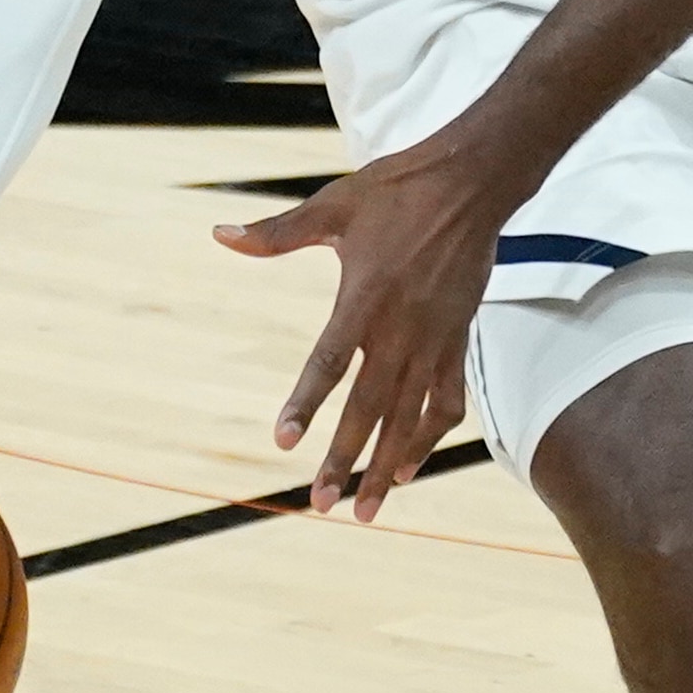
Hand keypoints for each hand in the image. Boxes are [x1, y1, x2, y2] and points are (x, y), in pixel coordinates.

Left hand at [213, 141, 514, 518]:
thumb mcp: (333, 205)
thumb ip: (278, 234)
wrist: (472, 183)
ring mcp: (434, 340)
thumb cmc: (397, 190)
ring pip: (409, 418)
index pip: (328, 363)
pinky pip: (446, 402)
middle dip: (344, 459)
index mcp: (363, 297)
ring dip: (386, 466)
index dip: (306, 404)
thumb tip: (220, 235)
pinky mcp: (459, 341)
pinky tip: (407, 469)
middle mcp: (400, 328)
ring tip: (364, 509)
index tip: (284, 442)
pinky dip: (428, 438)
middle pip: (369, 407)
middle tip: (320, 503)